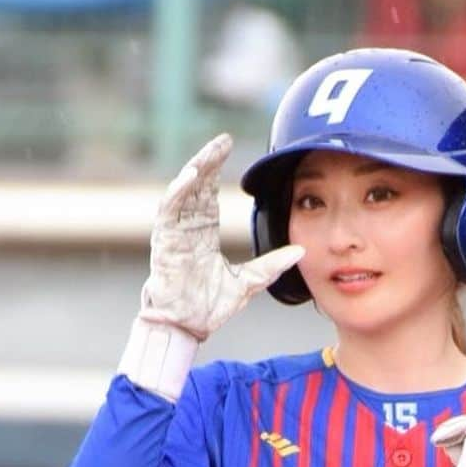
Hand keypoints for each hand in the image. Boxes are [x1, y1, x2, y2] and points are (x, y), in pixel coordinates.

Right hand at [141, 133, 302, 339]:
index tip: (229, 145)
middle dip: (207, 161)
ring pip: (181, 192)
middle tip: (222, 140)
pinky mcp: (164, 243)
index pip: (209, 191)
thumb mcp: (249, 283)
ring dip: (193, 171)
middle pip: (196, 185)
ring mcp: (174, 233)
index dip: (216, 167)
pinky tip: (190, 177)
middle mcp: (187, 227)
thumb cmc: (209, 306)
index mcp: (203, 232)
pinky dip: (178, 193)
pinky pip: (168, 211)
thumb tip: (301, 251)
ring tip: (207, 155)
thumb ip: (272, 265)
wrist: (188, 327)